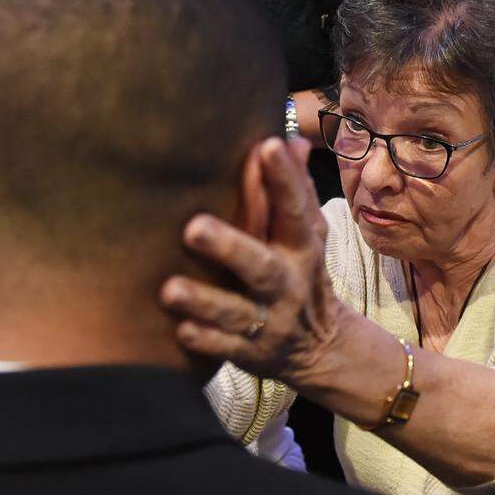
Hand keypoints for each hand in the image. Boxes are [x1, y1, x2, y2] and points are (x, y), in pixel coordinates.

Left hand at [160, 137, 343, 383]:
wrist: (323, 350)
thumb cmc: (303, 275)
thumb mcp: (310, 236)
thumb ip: (296, 191)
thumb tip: (291, 140)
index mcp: (301, 249)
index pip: (294, 211)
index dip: (284, 180)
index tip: (266, 147)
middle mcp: (287, 285)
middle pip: (260, 266)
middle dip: (229, 247)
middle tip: (193, 227)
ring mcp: (269, 323)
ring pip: (235, 312)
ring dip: (204, 301)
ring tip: (170, 290)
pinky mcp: (250, 354)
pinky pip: (225, 349)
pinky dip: (205, 341)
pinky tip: (180, 330)